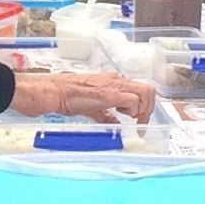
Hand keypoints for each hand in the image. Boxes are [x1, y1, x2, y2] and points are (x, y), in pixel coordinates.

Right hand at [12, 72, 156, 122]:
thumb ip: (105, 113)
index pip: (139, 89)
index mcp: (112, 81)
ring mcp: (114, 85)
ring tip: (135, 122)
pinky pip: (133, 100)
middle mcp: (116, 80)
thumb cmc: (67, 96)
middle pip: (148, 89)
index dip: (144, 105)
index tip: (139, 120)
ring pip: (146, 92)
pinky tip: (125, 118)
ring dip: (144, 110)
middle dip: (149, 108)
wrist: (54, 92)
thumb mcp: (91, 106)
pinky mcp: (109, 93)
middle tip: (140, 123)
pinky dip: (134, 111)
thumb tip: (114, 121)